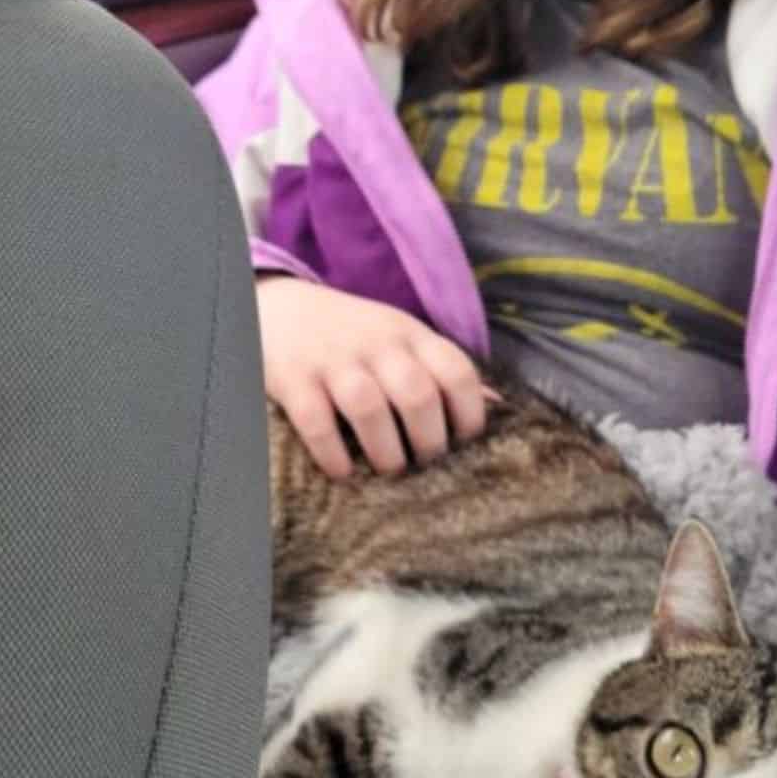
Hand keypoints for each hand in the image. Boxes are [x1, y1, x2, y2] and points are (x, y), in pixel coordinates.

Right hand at [256, 275, 487, 477]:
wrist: (278, 307)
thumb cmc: (352, 335)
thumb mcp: (401, 340)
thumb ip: (442, 370)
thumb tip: (498, 405)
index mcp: (411, 334)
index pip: (457, 371)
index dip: (470, 415)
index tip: (464, 444)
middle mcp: (376, 344)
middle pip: (418, 395)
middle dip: (429, 442)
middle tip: (425, 464)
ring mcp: (333, 360)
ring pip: (369, 408)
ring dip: (385, 452)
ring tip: (390, 469)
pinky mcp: (294, 378)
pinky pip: (317, 423)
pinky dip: (334, 455)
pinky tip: (343, 471)